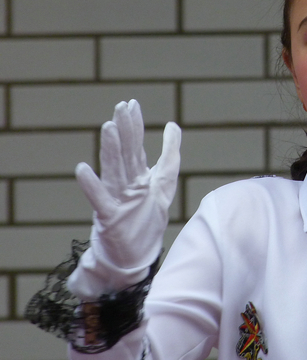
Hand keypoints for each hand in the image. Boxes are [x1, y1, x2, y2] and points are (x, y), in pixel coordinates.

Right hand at [67, 100, 180, 297]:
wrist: (134, 256)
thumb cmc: (146, 219)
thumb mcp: (164, 184)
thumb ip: (169, 155)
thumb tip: (172, 125)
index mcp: (137, 176)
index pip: (136, 146)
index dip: (134, 126)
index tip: (131, 103)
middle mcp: (125, 184)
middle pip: (125, 154)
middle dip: (124, 131)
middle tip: (120, 107)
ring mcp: (116, 199)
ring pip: (114, 171)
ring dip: (110, 150)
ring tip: (107, 128)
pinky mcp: (110, 217)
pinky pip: (100, 200)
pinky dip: (91, 185)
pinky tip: (81, 169)